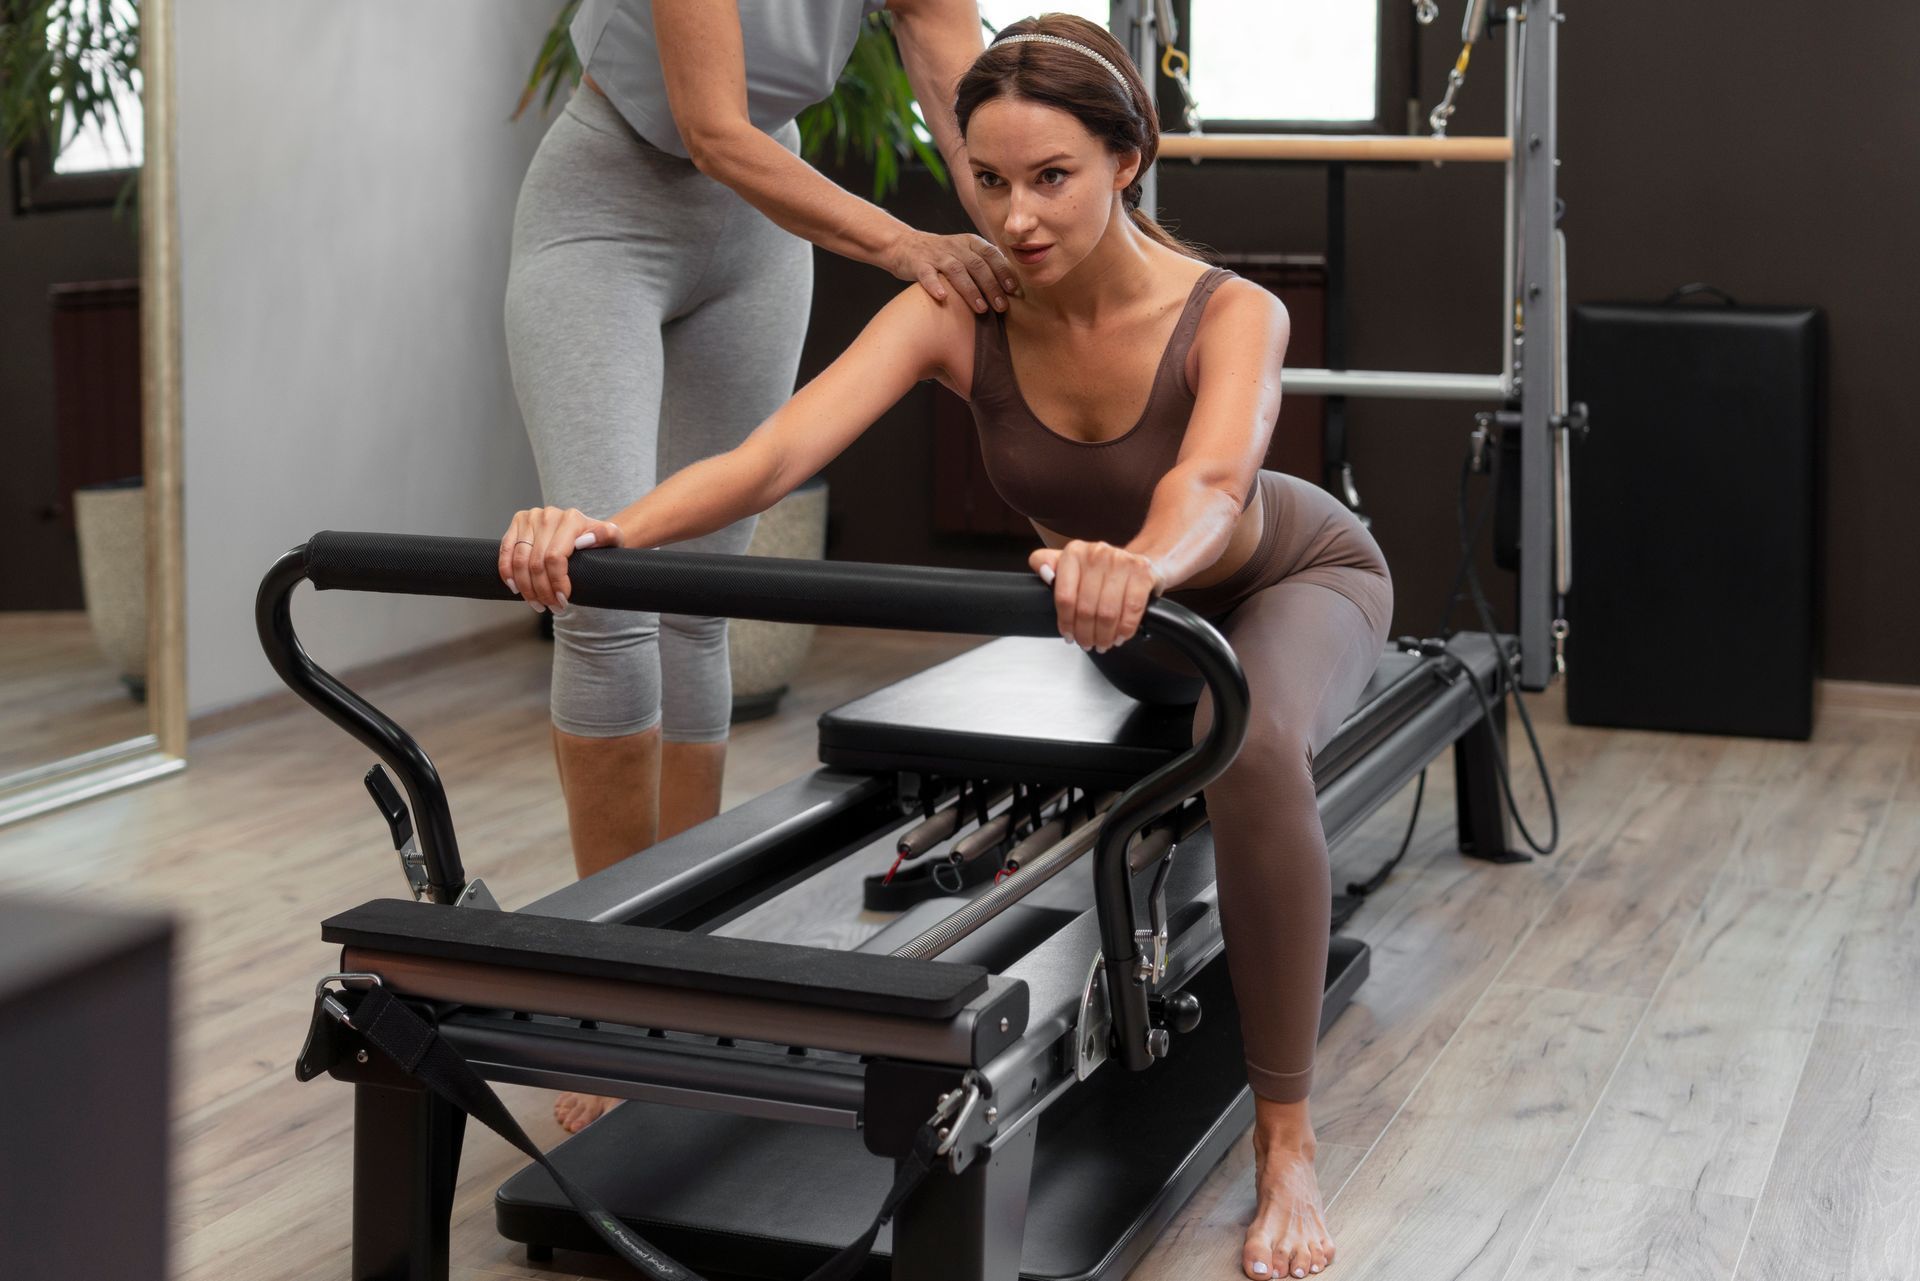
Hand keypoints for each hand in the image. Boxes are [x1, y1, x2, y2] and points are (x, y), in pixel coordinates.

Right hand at [500, 507, 623, 612]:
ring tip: (537, 603)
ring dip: (526, 587)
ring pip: (519, 560)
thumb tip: (585, 540)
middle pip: (536, 563)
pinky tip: (515, 588)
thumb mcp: (613, 539)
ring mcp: (531, 517)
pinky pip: (506, 551)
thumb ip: (607, 535)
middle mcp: (548, 515)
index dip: (556, 583)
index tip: (563, 601)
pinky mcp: (517, 522)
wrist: (586, 531)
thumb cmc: (599, 542)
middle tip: (551, 607)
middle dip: (542, 591)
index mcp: (571, 518)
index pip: (555, 558)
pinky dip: (507, 572)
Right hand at [887, 228, 1018, 313]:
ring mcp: (936, 255)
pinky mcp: (918, 263)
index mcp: (970, 242)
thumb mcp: (965, 252)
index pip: (991, 254)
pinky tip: (942, 297)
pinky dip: (934, 285)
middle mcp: (955, 246)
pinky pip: (927, 274)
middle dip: (992, 286)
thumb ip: (985, 264)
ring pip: (957, 271)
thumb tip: (1012, 288)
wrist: (904, 244)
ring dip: (971, 290)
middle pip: (977, 265)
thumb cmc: (942, 255)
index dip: (1004, 271)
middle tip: (1002, 307)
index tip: (1014, 290)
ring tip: (981, 309)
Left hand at [1030, 541, 1164, 651]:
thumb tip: (1043, 572)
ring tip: (1102, 643)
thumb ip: (1048, 564)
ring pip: (1107, 612)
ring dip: (1104, 635)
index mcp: (1074, 552)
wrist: (1139, 563)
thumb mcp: (1071, 565)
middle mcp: (1097, 553)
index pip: (1064, 597)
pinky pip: (1131, 610)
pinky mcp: (1142, 572)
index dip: (1066, 622)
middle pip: (1086, 608)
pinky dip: (1124, 629)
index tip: (1068, 634)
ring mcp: (1121, 561)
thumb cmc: (1102, 570)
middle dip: (1085, 633)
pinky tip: (1119, 636)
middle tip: (1086, 644)